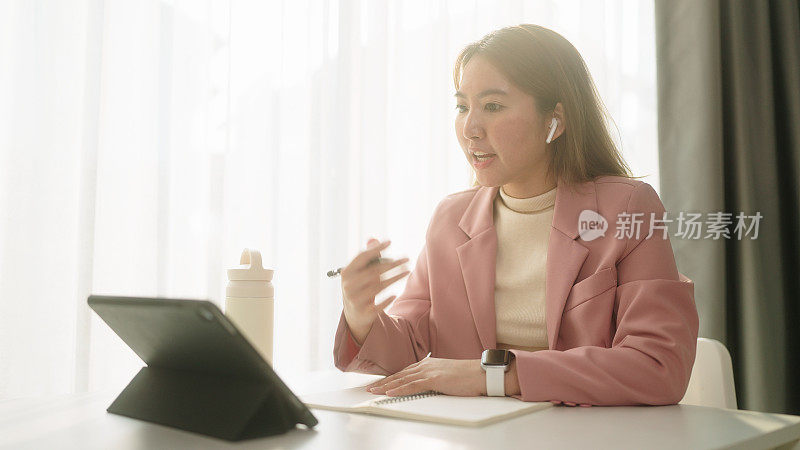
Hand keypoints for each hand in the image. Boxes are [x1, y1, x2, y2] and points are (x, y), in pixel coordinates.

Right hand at [341, 238, 409, 343]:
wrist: (353, 315)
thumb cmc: (359, 287)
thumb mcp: (359, 273)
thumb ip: (366, 257)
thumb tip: (373, 239)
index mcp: (346, 273)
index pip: (362, 257)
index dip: (376, 249)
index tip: (390, 242)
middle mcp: (348, 286)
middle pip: (373, 272)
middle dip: (392, 264)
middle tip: (407, 259)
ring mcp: (355, 299)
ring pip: (379, 286)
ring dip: (395, 278)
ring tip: (407, 271)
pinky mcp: (363, 312)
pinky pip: (378, 305)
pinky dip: (387, 300)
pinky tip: (395, 294)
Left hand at [364, 356, 485, 396]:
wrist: (481, 374)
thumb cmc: (468, 376)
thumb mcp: (447, 375)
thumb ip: (435, 379)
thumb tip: (427, 387)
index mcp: (429, 363)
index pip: (405, 371)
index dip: (391, 378)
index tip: (380, 383)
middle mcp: (426, 365)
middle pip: (400, 374)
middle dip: (383, 381)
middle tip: (370, 388)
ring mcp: (429, 371)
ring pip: (402, 379)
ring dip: (386, 386)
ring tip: (373, 391)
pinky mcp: (434, 380)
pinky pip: (412, 385)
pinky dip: (399, 389)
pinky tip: (389, 392)